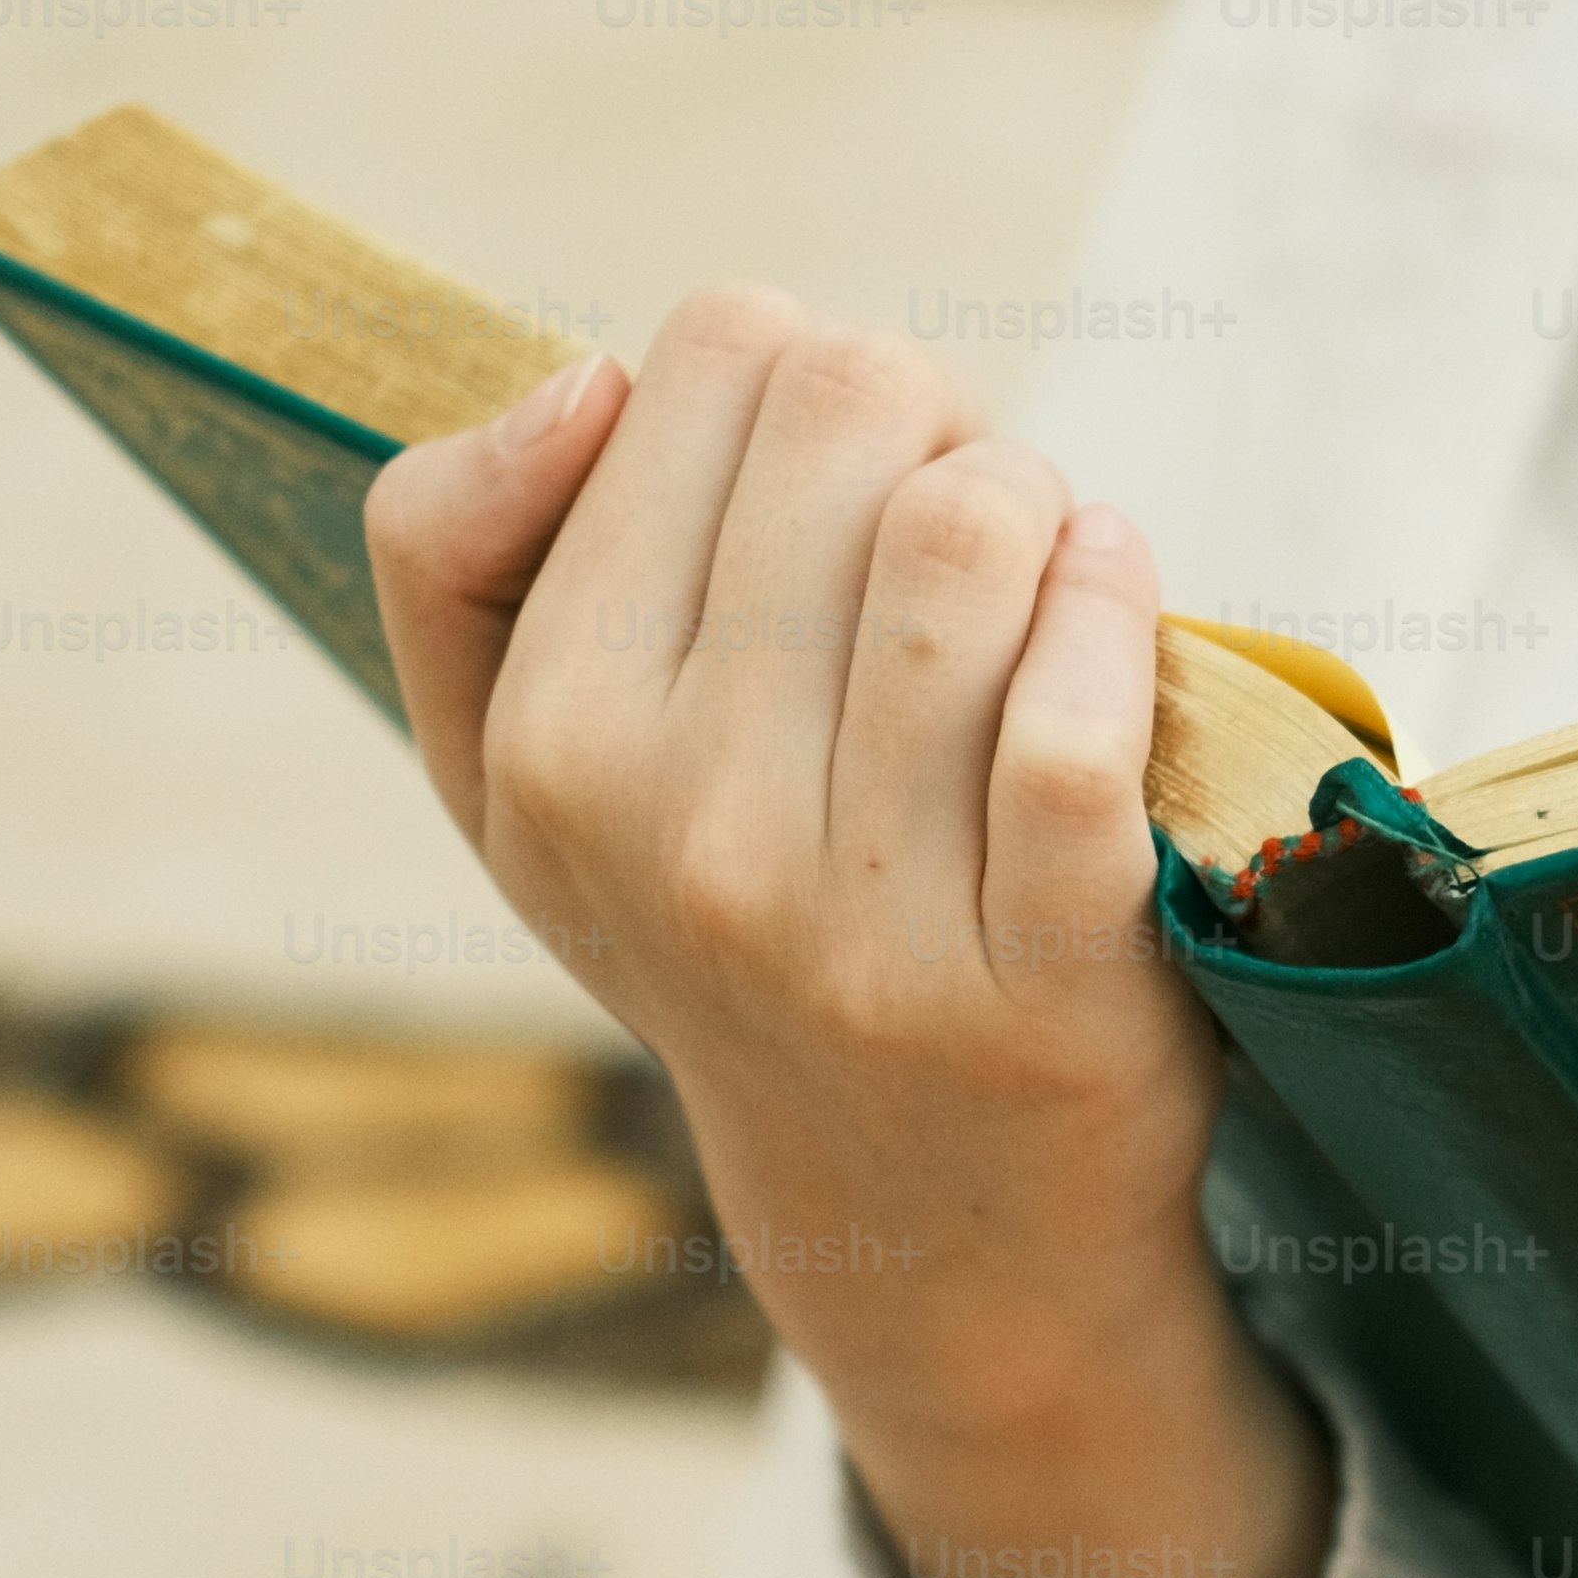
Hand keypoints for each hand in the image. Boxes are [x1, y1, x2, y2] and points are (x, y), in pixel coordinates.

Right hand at [365, 288, 1320, 1577]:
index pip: (709, 353)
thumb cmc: (723, 928)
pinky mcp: (1047, 965)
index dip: (802, 381)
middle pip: (855, 399)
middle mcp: (685, 824)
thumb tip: (578, 380)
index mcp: (553, 739)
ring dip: (1045, 507)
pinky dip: (1124, 606)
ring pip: (975, 526)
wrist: (924, 1225)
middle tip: (957, 533)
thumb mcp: (515, 773)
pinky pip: (1085, 702)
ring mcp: (866, 909)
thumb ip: (453, 548)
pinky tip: (1117, 613)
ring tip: (1048, 574)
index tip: (832, 492)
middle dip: (936, 422)